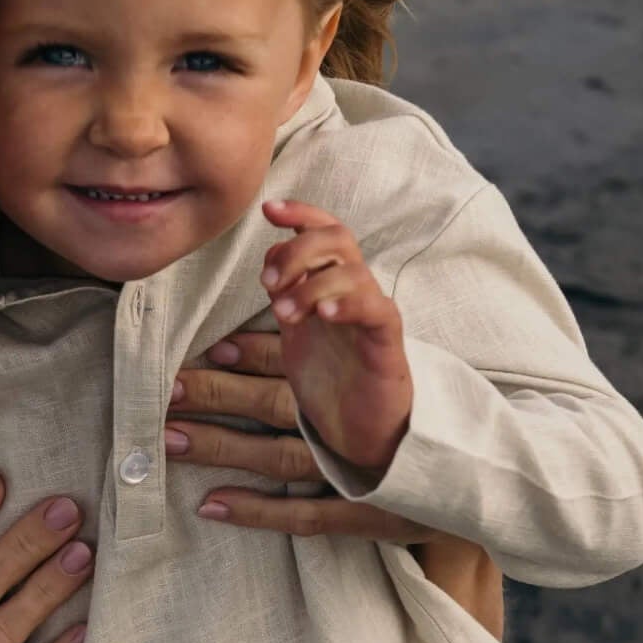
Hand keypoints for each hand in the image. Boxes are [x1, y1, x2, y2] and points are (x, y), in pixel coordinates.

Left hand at [166, 329, 431, 541]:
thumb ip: (326, 353)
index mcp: (347, 391)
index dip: (255, 351)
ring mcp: (351, 470)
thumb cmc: (404, 431)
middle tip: (167, 387)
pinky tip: (212, 506)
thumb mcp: (373, 384)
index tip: (212, 346)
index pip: (295, 364)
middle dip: (220, 391)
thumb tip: (283, 313)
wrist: (460, 491)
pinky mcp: (357, 511)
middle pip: (275, 402)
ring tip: (172, 438)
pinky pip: (300, 515)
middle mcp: (346, 427)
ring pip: (279, 454)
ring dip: (226, 445)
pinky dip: (255, 511)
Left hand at [259, 199, 412, 474]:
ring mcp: (372, 313)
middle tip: (268, 279)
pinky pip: (374, 308)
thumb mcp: (294, 339)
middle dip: (298, 248)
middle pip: (337, 238)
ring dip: (311, 283)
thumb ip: (280, 303)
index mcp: (329, 285)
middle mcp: (353, 291)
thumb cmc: (331, 385)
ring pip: (352, 271)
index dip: (299, 213)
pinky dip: (348, 302)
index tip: (267, 210)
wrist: (362, 432)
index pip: (322, 231)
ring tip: (284, 312)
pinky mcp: (386, 342)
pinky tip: (324, 313)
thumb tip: (255, 279)